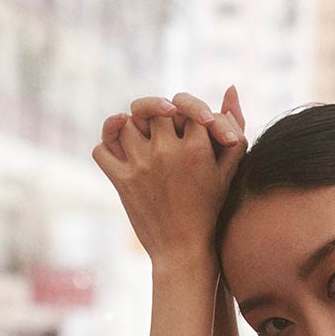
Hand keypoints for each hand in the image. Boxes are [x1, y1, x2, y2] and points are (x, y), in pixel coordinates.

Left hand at [92, 86, 248, 266]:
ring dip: (130, 127)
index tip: (186, 125)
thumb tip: (230, 87)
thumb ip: (234, 125)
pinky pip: (101, 150)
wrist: (183, 248)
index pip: (186, 105)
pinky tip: (120, 151)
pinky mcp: (121, 182)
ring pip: (125, 124)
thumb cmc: (211, 207)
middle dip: (156, 111)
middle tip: (160, 122)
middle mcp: (166, 152)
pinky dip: (106, 147)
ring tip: (141, 137)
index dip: (186, 109)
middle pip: (153, 109)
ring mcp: (141, 166)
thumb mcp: (229, 167)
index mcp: (196, 147)